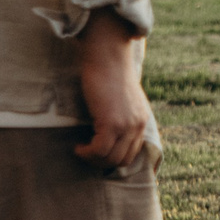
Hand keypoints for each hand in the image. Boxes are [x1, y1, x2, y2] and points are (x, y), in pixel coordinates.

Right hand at [75, 10, 154, 169]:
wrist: (107, 56)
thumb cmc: (108, 73)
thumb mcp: (122, 98)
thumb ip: (122, 114)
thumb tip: (108, 130)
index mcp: (141, 120)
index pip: (132, 153)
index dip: (113, 157)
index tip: (97, 153)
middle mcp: (138, 125)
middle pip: (122, 160)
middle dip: (102, 163)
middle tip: (86, 154)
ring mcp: (126, 125)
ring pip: (110, 158)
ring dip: (92, 159)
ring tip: (80, 150)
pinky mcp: (112, 123)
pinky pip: (99, 150)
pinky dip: (86, 153)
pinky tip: (77, 146)